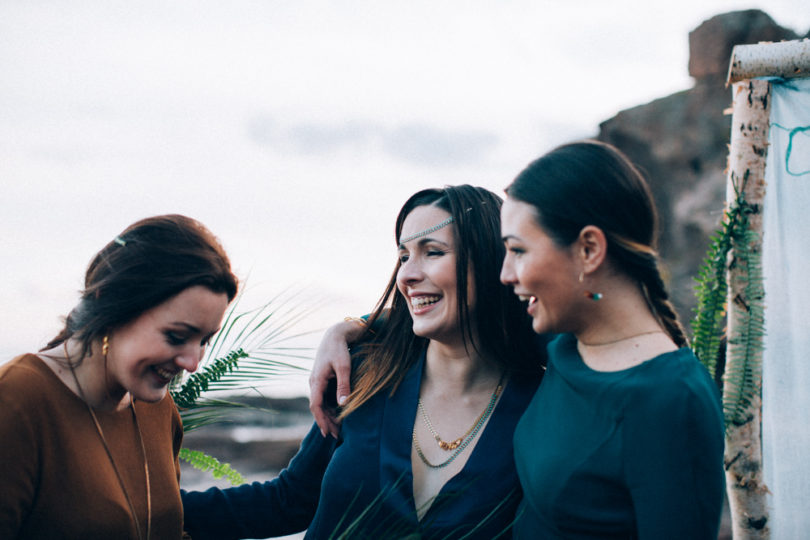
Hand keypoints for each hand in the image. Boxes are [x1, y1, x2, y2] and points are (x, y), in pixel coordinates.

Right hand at [309, 320, 363, 437]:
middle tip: (335, 435)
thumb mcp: (344, 366)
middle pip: (317, 407)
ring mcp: (317, 382)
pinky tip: (337, 415)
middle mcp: (314, 383)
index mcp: (316, 380)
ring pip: (320, 404)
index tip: (327, 432)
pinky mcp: (322, 381)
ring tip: (337, 429)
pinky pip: (323, 398)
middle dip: (325, 422)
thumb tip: (343, 405)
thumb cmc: (339, 350)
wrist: (335, 335)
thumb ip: (343, 385)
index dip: (320, 420)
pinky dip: (329, 408)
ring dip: (327, 416)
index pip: (315, 405)